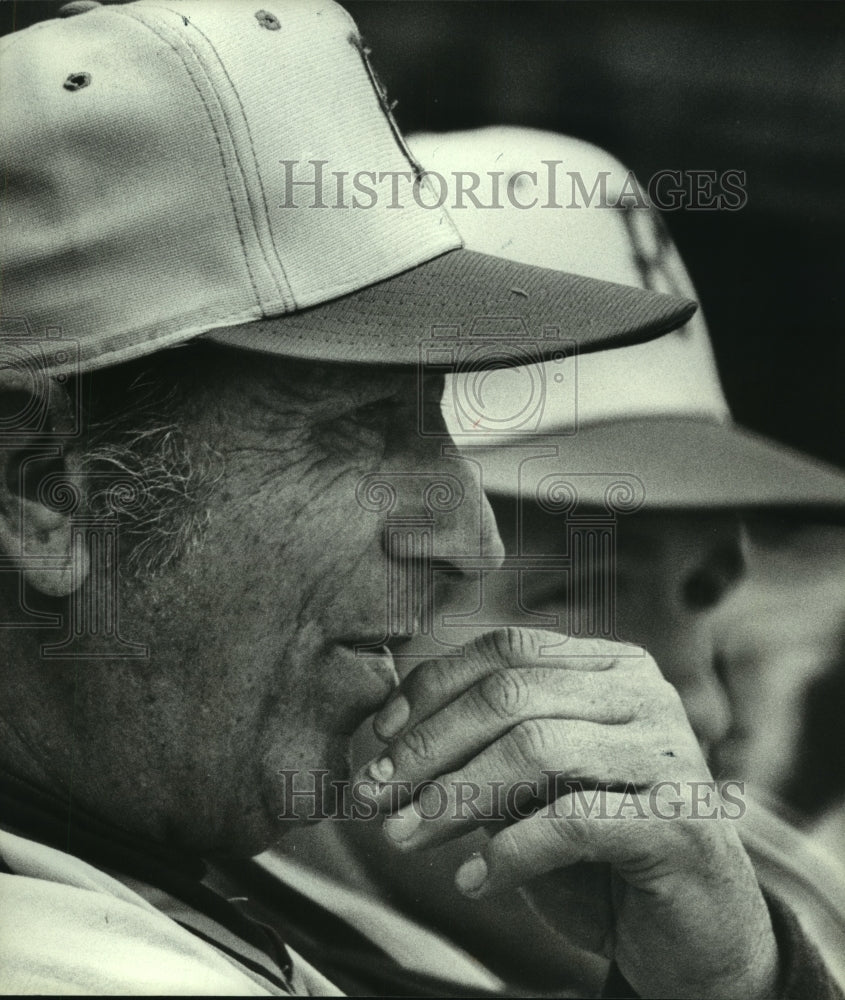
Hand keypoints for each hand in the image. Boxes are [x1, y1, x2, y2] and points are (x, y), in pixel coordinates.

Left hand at [360, 627, 778, 998]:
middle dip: (427, 746)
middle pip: (511, 695)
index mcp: (609, 667)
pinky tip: (473, 881)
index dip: (431, 687)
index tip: (375, 736)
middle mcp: (643, 694)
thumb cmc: (600, 850)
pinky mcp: (679, 821)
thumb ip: (480, 750)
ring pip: (536, 748)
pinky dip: (510, 851)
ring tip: (405, 837)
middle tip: (372, 796)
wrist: (695, 932)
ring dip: (454, 796)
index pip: (507, 649)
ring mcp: (667, 752)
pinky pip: (573, 821)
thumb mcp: (532, 787)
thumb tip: (382, 741)